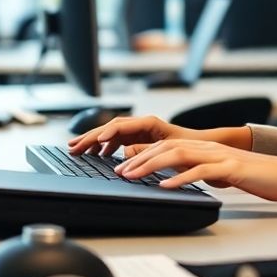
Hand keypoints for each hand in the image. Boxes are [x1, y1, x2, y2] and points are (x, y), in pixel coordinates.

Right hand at [67, 115, 201, 157]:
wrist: (203, 146)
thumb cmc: (189, 146)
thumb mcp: (168, 150)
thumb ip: (145, 151)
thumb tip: (124, 153)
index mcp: (149, 123)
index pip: (120, 126)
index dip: (104, 133)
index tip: (94, 141)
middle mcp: (142, 124)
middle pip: (110, 128)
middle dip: (90, 136)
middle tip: (73, 146)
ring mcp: (139, 131)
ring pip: (111, 134)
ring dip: (94, 141)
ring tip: (79, 150)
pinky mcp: (140, 138)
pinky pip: (117, 141)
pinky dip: (105, 146)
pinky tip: (98, 154)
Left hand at [117, 139, 276, 202]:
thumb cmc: (255, 175)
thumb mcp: (219, 172)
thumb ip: (198, 171)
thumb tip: (176, 179)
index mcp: (203, 147)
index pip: (165, 147)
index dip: (141, 155)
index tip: (121, 166)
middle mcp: (207, 147)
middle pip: (166, 148)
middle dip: (138, 159)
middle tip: (118, 171)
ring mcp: (219, 155)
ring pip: (178, 155)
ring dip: (152, 166)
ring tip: (133, 177)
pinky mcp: (230, 167)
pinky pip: (201, 171)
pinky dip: (181, 178)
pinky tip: (166, 186)